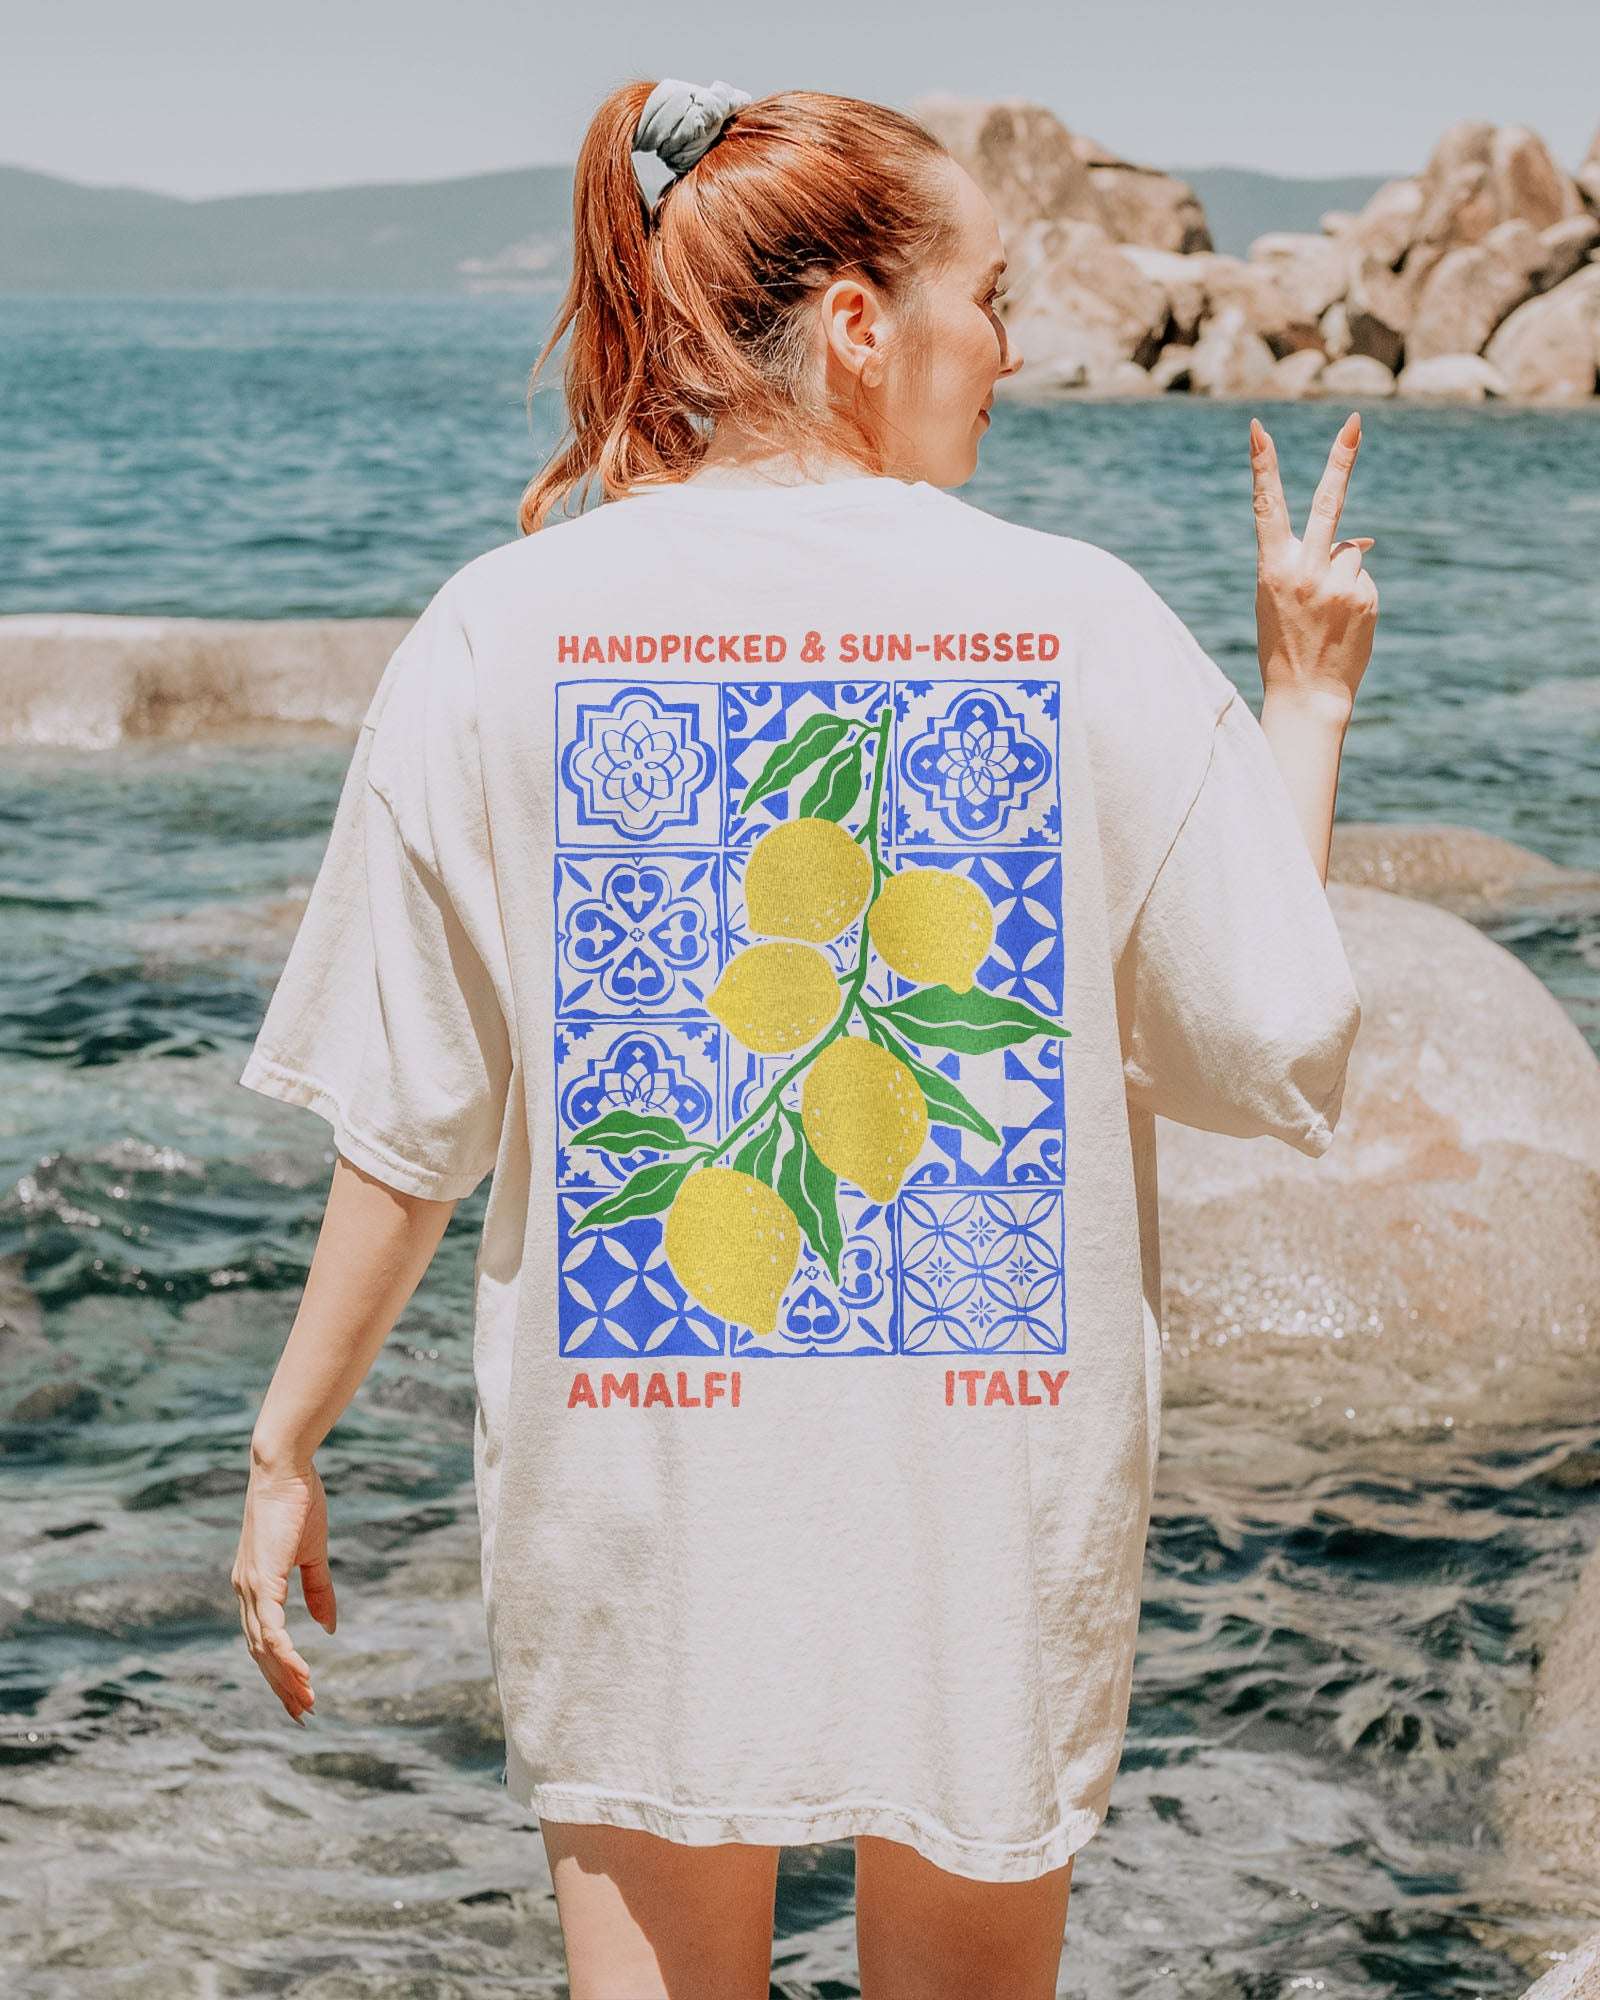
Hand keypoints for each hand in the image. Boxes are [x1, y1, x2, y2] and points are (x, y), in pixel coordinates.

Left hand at [232, 1452, 336, 1721]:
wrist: (283, 1467)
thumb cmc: (298, 1502)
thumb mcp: (312, 1553)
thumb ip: (318, 1590)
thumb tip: (329, 1628)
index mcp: (255, 1586)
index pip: (264, 1639)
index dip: (280, 1669)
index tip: (300, 1695)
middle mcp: (245, 1592)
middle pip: (260, 1652)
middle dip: (281, 1684)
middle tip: (303, 1713)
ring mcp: (250, 1587)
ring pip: (263, 1647)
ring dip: (284, 1677)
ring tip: (306, 1701)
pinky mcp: (261, 1579)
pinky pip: (271, 1628)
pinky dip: (285, 1654)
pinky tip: (303, 1671)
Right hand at [1250, 411, 1377, 720]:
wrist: (1307, 694)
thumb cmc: (1285, 642)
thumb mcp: (1278, 598)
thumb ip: (1308, 561)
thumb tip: (1366, 538)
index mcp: (1272, 568)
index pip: (1266, 506)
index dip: (1262, 465)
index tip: (1258, 428)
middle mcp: (1306, 571)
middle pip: (1328, 504)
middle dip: (1341, 460)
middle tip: (1354, 421)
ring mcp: (1339, 584)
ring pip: (1351, 552)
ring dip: (1342, 572)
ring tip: (1326, 611)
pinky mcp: (1366, 596)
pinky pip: (1363, 577)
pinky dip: (1355, 592)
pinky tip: (1342, 621)